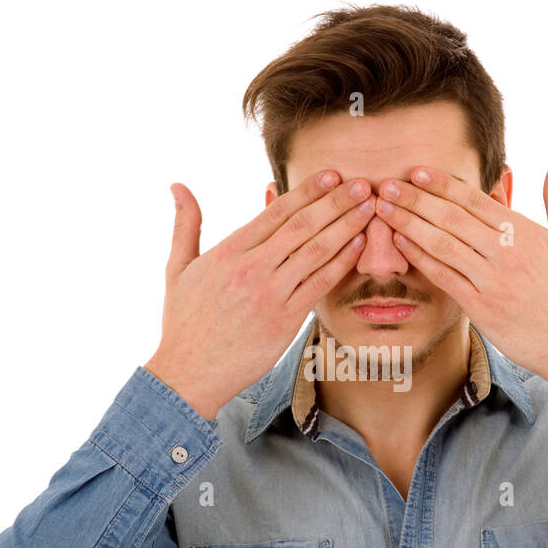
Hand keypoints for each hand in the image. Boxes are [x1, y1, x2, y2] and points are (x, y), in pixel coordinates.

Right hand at [145, 171, 374, 418]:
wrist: (189, 372)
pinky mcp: (285, 320)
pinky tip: (358, 245)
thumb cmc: (183, 321)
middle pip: (303, 225)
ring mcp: (271, 294)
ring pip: (317, 251)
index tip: (332, 175)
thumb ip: (185, 223)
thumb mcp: (178, 267)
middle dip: (337, 201)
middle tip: (364, 183)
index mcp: (229, 250)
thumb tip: (178, 185)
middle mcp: (252, 268)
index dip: (308, 190)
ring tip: (370, 207)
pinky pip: (319, 284)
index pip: (276, 211)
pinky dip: (341, 262)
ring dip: (347, 226)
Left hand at [373, 157, 547, 394]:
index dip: (443, 184)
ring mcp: (492, 282)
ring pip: (442, 245)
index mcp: (526, 233)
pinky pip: (444, 278)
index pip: (476, 201)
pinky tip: (400, 243)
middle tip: (386, 185)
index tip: (416, 171)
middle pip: (452, 219)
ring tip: (384, 210)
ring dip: (409, 225)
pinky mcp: (481, 309)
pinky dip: (421, 259)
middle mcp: (507, 254)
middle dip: (416, 199)